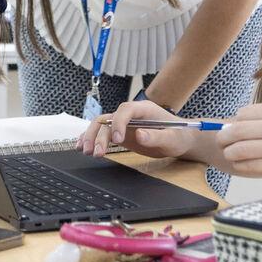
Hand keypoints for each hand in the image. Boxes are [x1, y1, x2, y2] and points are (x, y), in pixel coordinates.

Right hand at [77, 100, 194, 158]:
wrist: (179, 139)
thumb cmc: (178, 136)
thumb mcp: (171, 138)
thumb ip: (156, 136)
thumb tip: (139, 134)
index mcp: (143, 109)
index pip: (125, 110)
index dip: (118, 123)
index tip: (117, 140)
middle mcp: (130, 114)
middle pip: (108, 118)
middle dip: (98, 134)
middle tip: (95, 152)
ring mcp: (123, 123)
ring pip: (101, 125)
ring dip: (91, 137)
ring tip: (86, 151)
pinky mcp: (120, 133)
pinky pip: (102, 133)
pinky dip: (91, 138)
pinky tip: (81, 146)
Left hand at [217, 102, 261, 188]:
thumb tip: (239, 125)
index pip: (246, 113)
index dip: (233, 122)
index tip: (228, 129)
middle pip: (239, 129)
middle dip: (224, 137)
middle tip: (220, 143)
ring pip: (243, 148)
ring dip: (230, 153)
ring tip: (229, 156)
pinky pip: (254, 165)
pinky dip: (242, 166)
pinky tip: (241, 166)